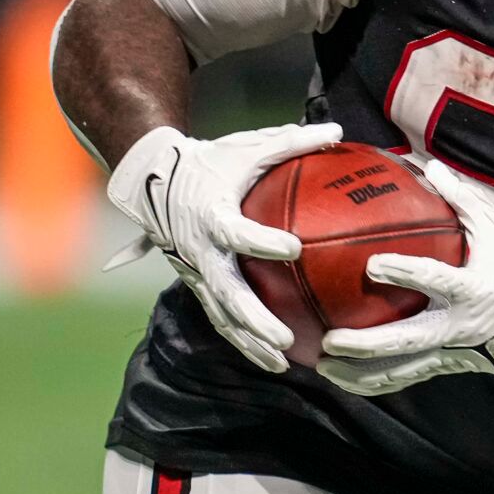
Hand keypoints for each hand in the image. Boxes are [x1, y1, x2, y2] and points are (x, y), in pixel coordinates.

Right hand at [106, 122, 341, 372]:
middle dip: (255, 319)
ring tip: (283, 362)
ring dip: (250, 342)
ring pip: (222, 315)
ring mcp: (198, 272)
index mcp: (213, 215)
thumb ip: (291, 141)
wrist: (155, 179)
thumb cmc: (212, 161)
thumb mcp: (247, 146)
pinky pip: (222, 318)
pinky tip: (275, 361)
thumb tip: (338, 132)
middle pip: (227, 292)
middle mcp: (202, 250)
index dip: (262, 241)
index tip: (293, 248)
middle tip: (286, 338)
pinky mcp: (199, 284)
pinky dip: (244, 341)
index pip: (237, 232)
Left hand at [317, 160, 493, 403]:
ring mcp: (449, 351)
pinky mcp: (443, 365)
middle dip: (367, 344)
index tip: (372, 264)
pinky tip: (341, 378)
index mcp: (473, 289)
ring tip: (322, 366)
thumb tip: (429, 166)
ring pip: (399, 370)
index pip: (435, 281)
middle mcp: (458, 326)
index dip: (404, 273)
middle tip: (330, 339)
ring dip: (359, 373)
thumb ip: (463, 201)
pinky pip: (403, 379)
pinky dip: (371, 382)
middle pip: (407, 340)